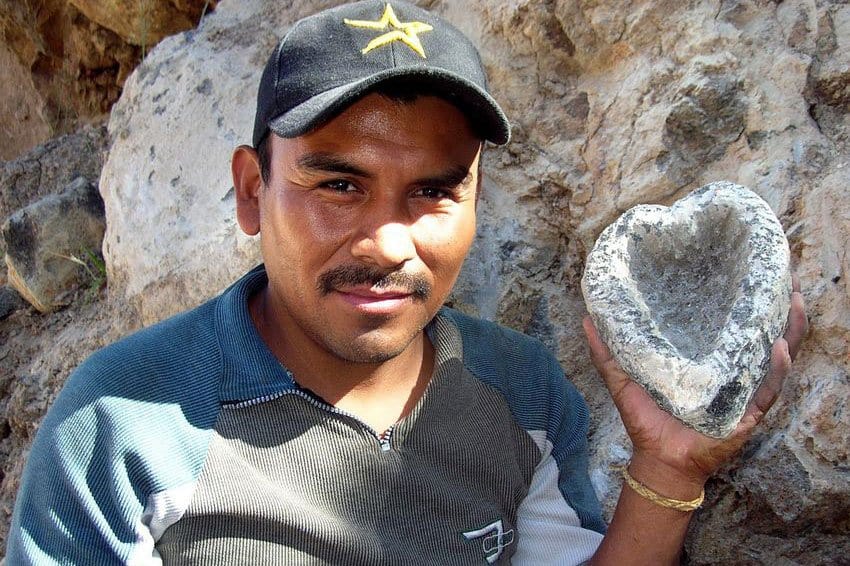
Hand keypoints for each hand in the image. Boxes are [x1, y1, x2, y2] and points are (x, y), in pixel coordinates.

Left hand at [583, 277, 807, 493]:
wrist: (657, 458)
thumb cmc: (645, 420)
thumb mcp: (623, 379)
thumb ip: (606, 351)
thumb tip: (587, 317)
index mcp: (707, 360)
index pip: (729, 325)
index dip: (743, 301)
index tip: (748, 269)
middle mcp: (730, 371)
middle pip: (761, 335)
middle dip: (779, 309)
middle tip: (788, 279)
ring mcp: (742, 390)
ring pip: (776, 358)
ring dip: (790, 330)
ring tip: (796, 302)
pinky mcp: (748, 412)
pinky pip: (769, 388)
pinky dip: (777, 368)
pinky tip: (779, 346)